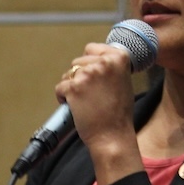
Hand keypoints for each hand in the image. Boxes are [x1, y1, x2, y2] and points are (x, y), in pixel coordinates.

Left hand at [58, 42, 143, 184]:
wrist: (112, 136)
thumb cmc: (118, 113)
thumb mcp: (123, 81)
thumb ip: (111, 67)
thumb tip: (94, 60)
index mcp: (119, 58)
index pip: (92, 48)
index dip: (89, 62)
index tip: (95, 76)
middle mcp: (104, 62)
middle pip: (78, 62)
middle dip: (80, 76)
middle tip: (91, 94)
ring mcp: (88, 74)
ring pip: (68, 74)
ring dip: (71, 87)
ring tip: (85, 102)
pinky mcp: (73, 87)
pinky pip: (60, 88)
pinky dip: (63, 98)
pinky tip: (76, 107)